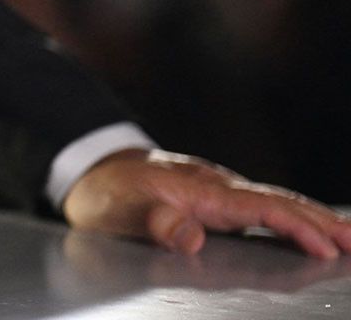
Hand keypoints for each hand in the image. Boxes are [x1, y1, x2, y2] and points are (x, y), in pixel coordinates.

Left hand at [63, 147, 350, 258]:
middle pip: (279, 201)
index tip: (326, 245)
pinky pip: (262, 207)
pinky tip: (306, 230)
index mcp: (202, 190)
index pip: (260, 206)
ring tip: (347, 238)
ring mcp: (217, 192)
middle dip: (321, 221)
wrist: (89, 171)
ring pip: (275, 203)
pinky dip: (290, 217)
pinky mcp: (213, 199)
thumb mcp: (120, 212)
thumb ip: (154, 222)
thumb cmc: (106, 194)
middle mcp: (217, 187)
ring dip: (312, 219)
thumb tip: (190, 237)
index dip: (295, 226)